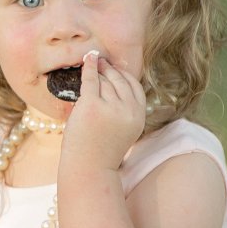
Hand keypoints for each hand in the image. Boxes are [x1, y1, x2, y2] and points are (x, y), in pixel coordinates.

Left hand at [61, 52, 145, 171]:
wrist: (89, 169)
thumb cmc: (102, 151)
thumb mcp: (123, 130)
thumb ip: (124, 110)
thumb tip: (114, 84)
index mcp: (139, 116)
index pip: (135, 87)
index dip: (125, 76)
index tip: (116, 69)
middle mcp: (128, 110)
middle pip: (120, 81)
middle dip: (111, 70)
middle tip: (102, 61)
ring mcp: (110, 107)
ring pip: (105, 81)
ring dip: (98, 71)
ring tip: (93, 63)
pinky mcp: (91, 105)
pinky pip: (91, 79)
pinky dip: (89, 67)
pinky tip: (87, 58)